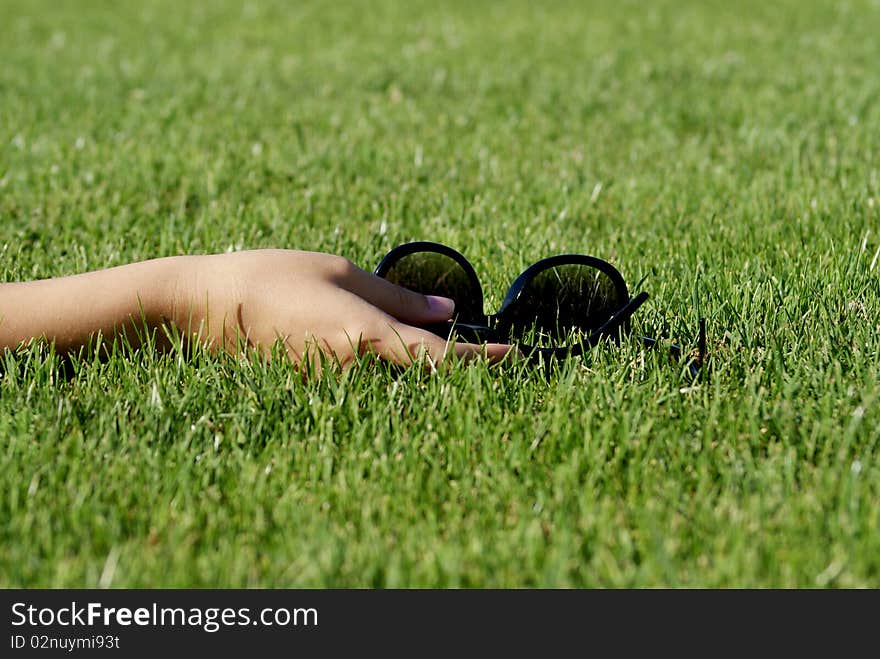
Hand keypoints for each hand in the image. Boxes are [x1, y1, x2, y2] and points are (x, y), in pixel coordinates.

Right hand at [171, 249, 515, 368]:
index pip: (440, 359)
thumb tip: (446, 312)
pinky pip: (367, 385)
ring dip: (424, 371)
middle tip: (488, 352)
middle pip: (424, 380)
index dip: (481, 361)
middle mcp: (356, 370)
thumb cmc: (274, 277)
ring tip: (450, 352)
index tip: (512, 356)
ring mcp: (335, 386)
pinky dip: (389, 372)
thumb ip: (398, 299)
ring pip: (397, 384)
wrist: (205, 310)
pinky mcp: (317, 390)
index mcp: (368, 336)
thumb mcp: (343, 274)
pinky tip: (393, 353)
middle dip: (458, 369)